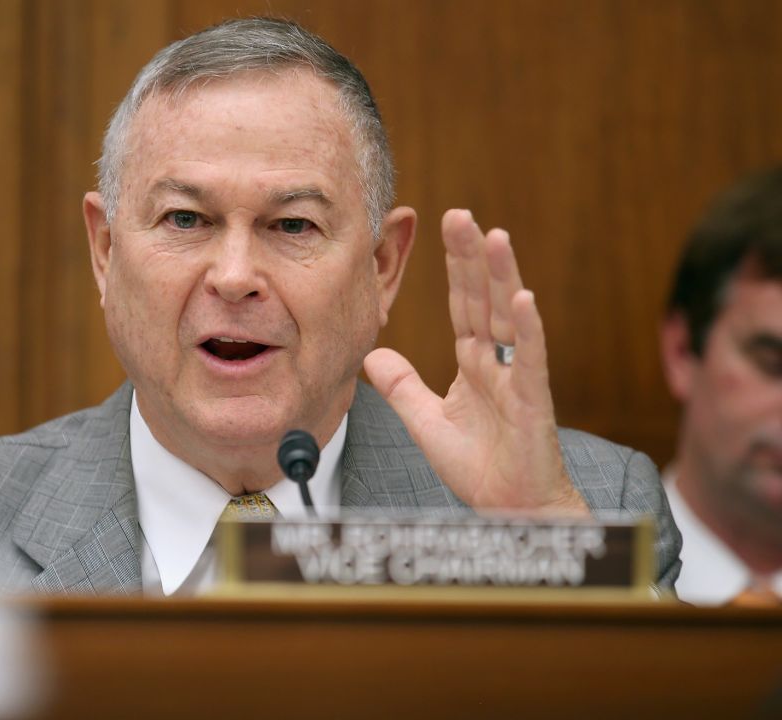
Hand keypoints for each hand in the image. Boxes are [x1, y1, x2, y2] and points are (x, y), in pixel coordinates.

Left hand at [363, 209, 586, 513]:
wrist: (509, 509)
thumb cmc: (480, 466)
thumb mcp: (425, 420)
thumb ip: (403, 386)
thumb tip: (373, 355)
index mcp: (473, 362)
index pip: (462, 304)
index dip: (455, 267)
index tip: (446, 225)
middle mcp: (496, 361)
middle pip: (483, 298)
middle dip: (472, 257)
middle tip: (460, 214)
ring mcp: (517, 377)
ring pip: (508, 318)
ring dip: (503, 277)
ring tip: (495, 236)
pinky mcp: (532, 400)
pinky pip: (529, 359)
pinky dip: (526, 329)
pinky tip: (522, 297)